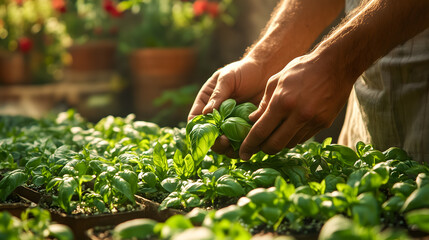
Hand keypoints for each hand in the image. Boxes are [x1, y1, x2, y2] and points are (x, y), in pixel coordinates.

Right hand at [188, 57, 268, 156]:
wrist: (267, 71)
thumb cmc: (244, 71)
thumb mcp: (227, 78)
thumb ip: (217, 94)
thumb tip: (205, 113)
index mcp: (206, 104)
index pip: (195, 121)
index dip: (197, 131)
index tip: (208, 134)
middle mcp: (217, 118)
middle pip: (210, 138)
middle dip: (216, 143)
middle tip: (225, 141)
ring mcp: (232, 125)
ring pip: (226, 145)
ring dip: (230, 149)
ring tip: (239, 145)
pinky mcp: (247, 130)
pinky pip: (244, 144)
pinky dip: (246, 147)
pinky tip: (252, 143)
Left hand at [239, 54, 355, 159]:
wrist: (336, 65)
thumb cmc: (302, 69)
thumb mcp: (276, 80)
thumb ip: (263, 103)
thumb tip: (252, 120)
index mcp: (282, 102)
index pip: (260, 131)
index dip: (249, 145)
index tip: (243, 153)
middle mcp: (298, 115)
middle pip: (275, 144)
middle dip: (263, 149)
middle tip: (257, 147)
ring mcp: (313, 121)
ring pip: (289, 144)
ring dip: (279, 143)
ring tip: (273, 136)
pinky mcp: (324, 124)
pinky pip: (303, 138)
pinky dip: (293, 137)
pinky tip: (289, 129)